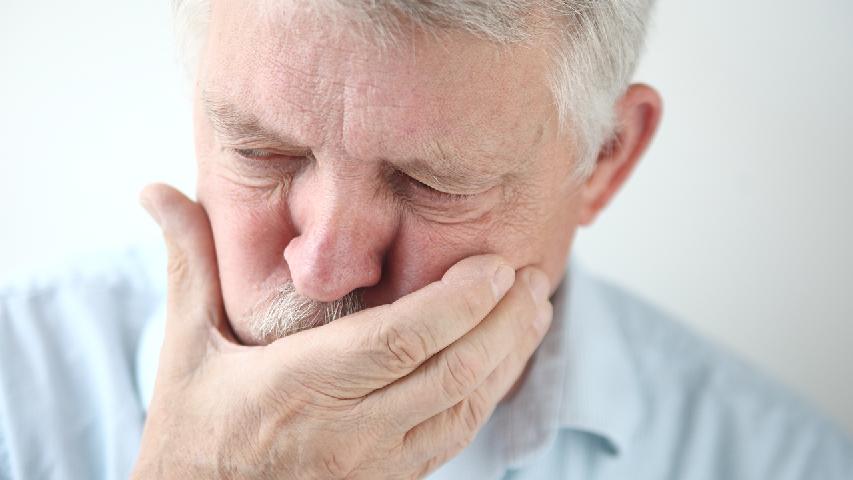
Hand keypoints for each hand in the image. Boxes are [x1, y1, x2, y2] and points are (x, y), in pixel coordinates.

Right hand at [132, 184, 552, 479]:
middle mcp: (346, 432)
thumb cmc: (192, 432)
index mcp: (297, 387)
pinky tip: (502, 362)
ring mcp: (374, 466)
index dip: (458, 304)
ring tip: (536, 311)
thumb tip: (155, 190)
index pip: (399, 343)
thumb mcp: (185, 346)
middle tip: (534, 278)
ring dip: (508, 358)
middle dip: (503, 324)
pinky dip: (487, 396)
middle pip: (450, 374)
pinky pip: (453, 438)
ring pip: (463, 410)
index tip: (498, 268)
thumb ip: (188, 264)